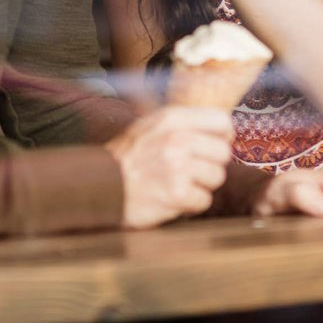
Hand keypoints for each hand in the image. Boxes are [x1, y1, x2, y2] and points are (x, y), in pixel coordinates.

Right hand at [103, 106, 235, 228]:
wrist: (99, 187)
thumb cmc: (128, 158)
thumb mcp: (150, 126)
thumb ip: (183, 123)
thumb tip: (223, 126)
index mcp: (172, 118)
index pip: (222, 121)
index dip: (221, 136)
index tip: (212, 145)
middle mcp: (177, 138)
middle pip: (223, 152)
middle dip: (209, 164)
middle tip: (189, 170)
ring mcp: (177, 166)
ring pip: (217, 177)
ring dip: (200, 185)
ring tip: (178, 183)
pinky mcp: (176, 194)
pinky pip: (204, 200)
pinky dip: (191, 204)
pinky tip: (173, 198)